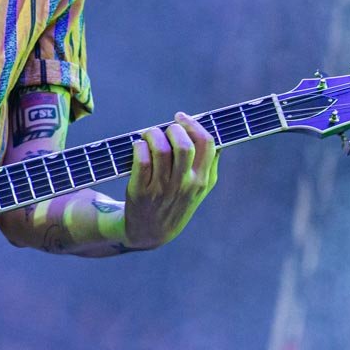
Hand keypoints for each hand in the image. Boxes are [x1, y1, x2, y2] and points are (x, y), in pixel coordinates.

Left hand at [123, 111, 218, 248]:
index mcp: (202, 180)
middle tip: (165, 129)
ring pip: (160, 149)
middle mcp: (185, 185)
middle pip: (183, 145)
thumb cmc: (176, 202)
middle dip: (172, 129)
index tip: (181, 117)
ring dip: (152, 134)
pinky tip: (139, 147)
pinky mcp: (140, 191)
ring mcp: (162, 189)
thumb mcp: (199, 188)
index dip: (193, 124)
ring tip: (149, 135)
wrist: (150, 232)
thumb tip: (211, 131)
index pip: (207, 143)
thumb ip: (208, 163)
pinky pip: (141, 160)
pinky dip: (139, 146)